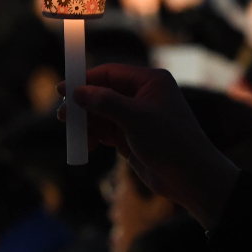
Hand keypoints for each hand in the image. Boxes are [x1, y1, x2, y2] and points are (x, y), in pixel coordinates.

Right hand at [57, 64, 239, 228]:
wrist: (190, 177)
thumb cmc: (169, 141)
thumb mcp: (135, 118)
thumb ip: (105, 102)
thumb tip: (76, 92)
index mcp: (150, 81)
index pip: (110, 73)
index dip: (85, 80)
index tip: (62, 89)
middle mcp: (143, 95)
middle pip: (102, 93)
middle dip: (82, 105)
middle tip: (61, 117)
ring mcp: (137, 117)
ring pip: (101, 114)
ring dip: (86, 123)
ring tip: (74, 135)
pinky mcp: (132, 137)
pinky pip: (105, 131)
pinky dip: (94, 136)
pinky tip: (87, 146)